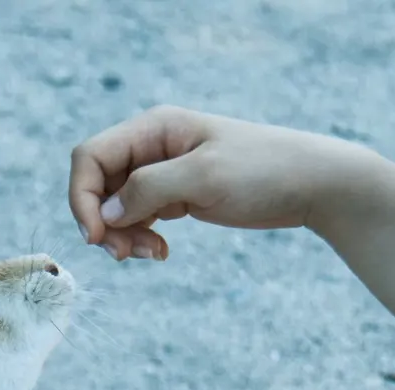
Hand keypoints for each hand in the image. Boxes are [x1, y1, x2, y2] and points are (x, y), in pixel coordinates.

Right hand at [67, 105, 374, 260]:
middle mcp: (152, 147)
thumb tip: (106, 213)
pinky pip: (138, 219)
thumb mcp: (204, 176)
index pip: (90, 157)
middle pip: (97, 185)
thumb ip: (150, 189)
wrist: (312, 184)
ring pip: (115, 207)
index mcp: (154, 128)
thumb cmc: (264, 170)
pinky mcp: (175, 195)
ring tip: (151, 254)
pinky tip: (161, 252)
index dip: (82, 197)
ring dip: (122, 236)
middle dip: (103, 223)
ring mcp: (162, 172)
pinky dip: (140, 238)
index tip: (97, 236)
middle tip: (125, 256)